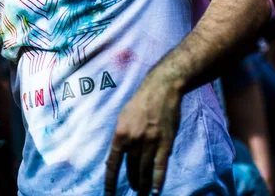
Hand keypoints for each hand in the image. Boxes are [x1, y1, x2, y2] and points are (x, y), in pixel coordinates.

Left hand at [104, 74, 181, 195]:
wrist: (161, 89)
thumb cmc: (140, 102)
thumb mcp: (123, 117)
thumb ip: (120, 137)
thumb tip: (116, 156)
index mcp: (121, 133)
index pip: (113, 163)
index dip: (110, 181)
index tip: (109, 194)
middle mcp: (134, 140)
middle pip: (131, 169)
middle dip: (131, 181)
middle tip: (133, 189)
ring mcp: (151, 142)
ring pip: (145, 171)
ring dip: (142, 184)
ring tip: (141, 192)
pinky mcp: (165, 143)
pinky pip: (160, 167)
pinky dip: (157, 181)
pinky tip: (155, 191)